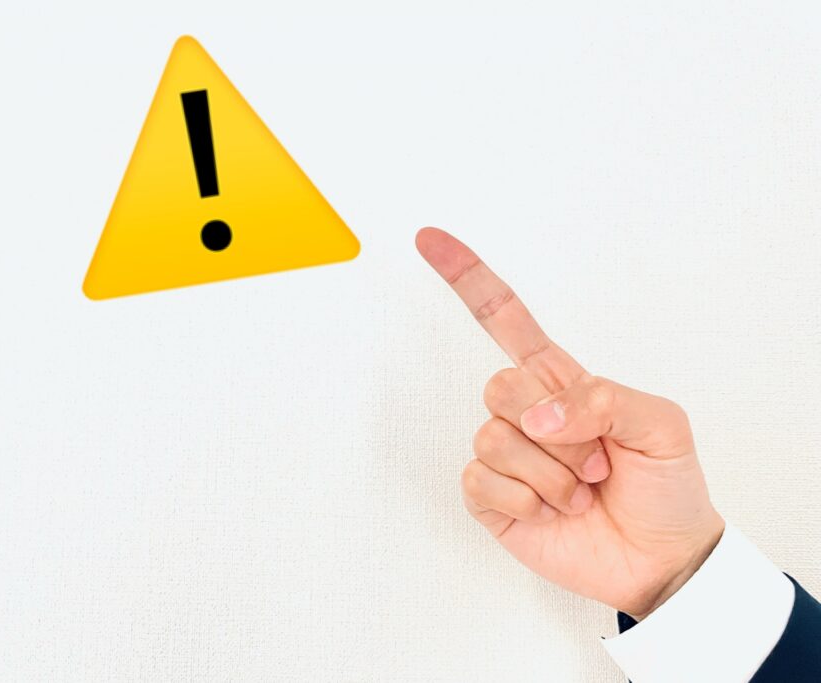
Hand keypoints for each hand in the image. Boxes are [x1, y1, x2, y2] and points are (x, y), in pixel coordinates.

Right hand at [415, 227, 724, 620]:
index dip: (468, 278)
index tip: (430, 241)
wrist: (661, 560)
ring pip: (493, 438)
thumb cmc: (666, 487)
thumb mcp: (662, 425)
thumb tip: (537, 415)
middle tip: (595, 458)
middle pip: (497, 386)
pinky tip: (551, 510)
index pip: (505, 320)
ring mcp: (506, 456)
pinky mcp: (492, 498)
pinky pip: (481, 480)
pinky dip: (527, 500)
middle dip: (554, 427)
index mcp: (561, 381)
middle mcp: (526, 413)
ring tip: (581, 490)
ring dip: (550, 473)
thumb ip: (602, 400)